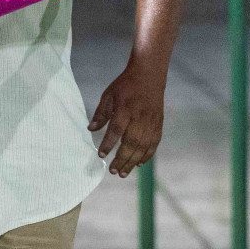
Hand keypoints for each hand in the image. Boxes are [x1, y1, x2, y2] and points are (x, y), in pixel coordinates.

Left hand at [89, 61, 166, 177]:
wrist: (149, 75)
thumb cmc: (126, 85)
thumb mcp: (109, 94)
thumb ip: (101, 113)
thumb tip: (90, 129)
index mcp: (126, 108)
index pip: (116, 129)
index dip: (109, 143)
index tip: (101, 155)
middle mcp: (140, 117)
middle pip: (131, 142)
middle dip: (122, 159)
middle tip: (113, 172)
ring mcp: (151, 121)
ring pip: (143, 146)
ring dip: (133, 161)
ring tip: (123, 173)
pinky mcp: (159, 124)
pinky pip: (154, 143)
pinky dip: (147, 155)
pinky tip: (138, 163)